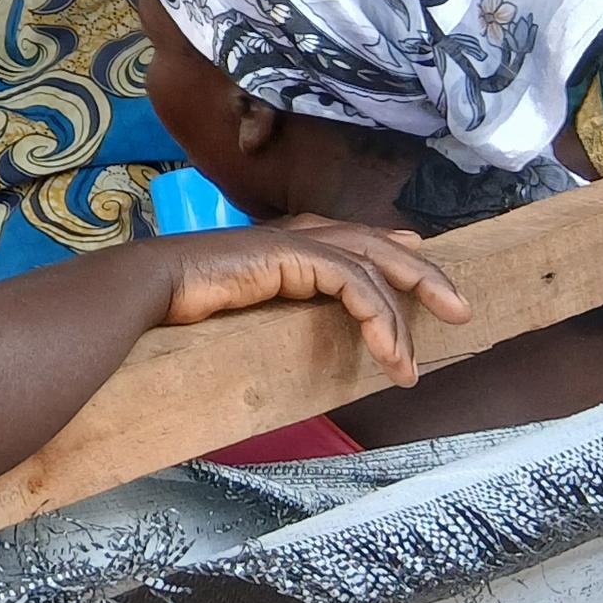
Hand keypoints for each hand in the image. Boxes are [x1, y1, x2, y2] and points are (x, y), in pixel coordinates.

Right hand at [145, 217, 464, 387]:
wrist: (142, 289)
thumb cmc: (176, 307)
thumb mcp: (238, 311)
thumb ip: (269, 306)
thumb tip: (280, 328)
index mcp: (279, 244)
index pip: (350, 239)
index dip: (390, 247)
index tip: (419, 252)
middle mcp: (292, 235)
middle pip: (376, 244)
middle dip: (423, 275)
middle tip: (460, 307)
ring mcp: (291, 241)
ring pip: (373, 265)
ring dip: (401, 319)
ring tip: (411, 368)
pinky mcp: (290, 254)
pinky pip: (352, 282)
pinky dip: (377, 317)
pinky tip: (387, 351)